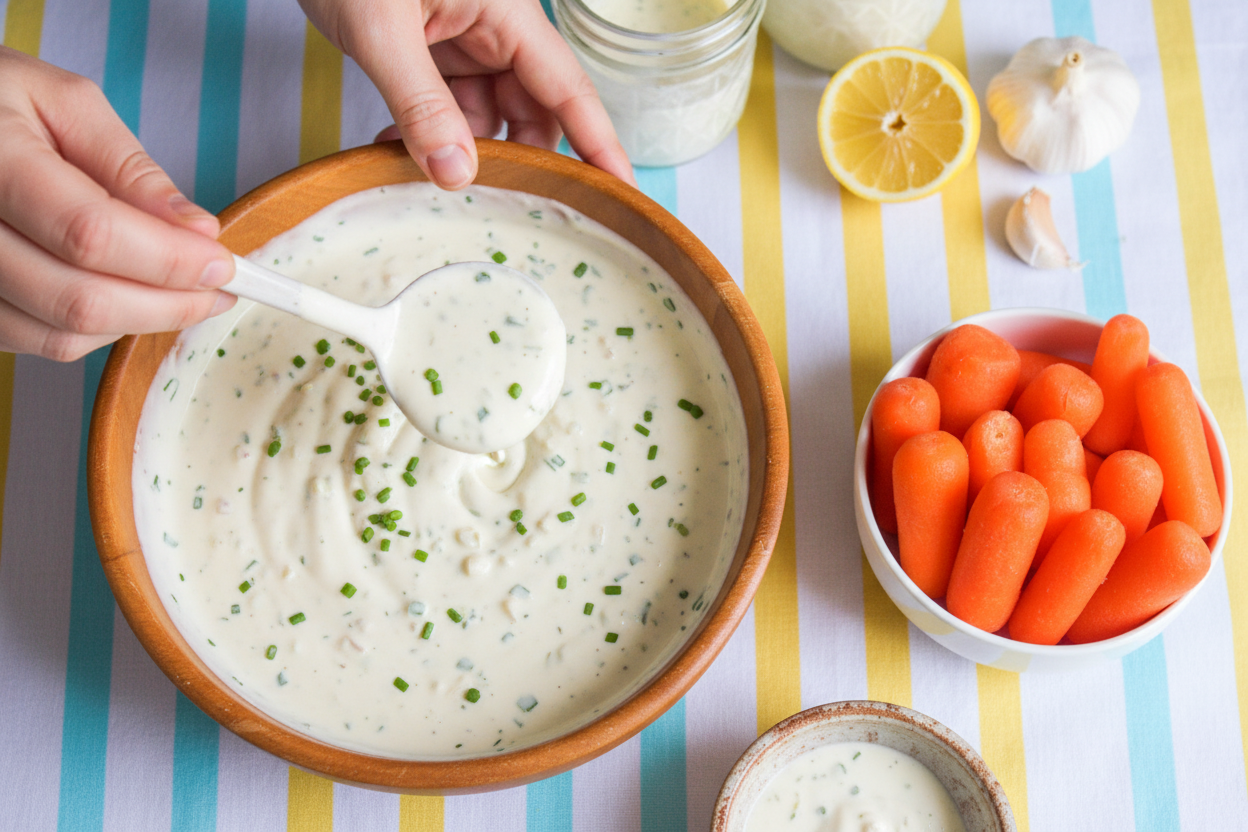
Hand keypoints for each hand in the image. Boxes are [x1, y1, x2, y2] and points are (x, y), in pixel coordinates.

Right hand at [0, 47, 235, 360]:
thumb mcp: (64, 102)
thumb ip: (130, 168)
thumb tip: (196, 230)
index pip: (91, 234)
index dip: (168, 260)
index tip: (221, 262)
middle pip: (80, 301)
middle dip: (168, 304)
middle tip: (216, 289)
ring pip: (61, 335)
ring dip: (139, 323)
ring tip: (181, 293)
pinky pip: (39, 342)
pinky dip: (99, 331)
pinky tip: (128, 296)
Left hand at [299, 0, 635, 188]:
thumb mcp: (382, 31)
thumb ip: (420, 104)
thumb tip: (455, 173)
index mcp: (507, 14)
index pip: (569, 91)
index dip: (600, 145)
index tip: (619, 192)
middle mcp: (494, 31)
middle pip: (533, 113)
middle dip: (514, 162)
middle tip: (496, 210)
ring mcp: (462, 42)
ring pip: (486, 119)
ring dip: (460, 154)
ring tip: (423, 178)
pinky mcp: (430, 52)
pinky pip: (446, 110)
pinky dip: (426, 138)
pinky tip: (395, 152)